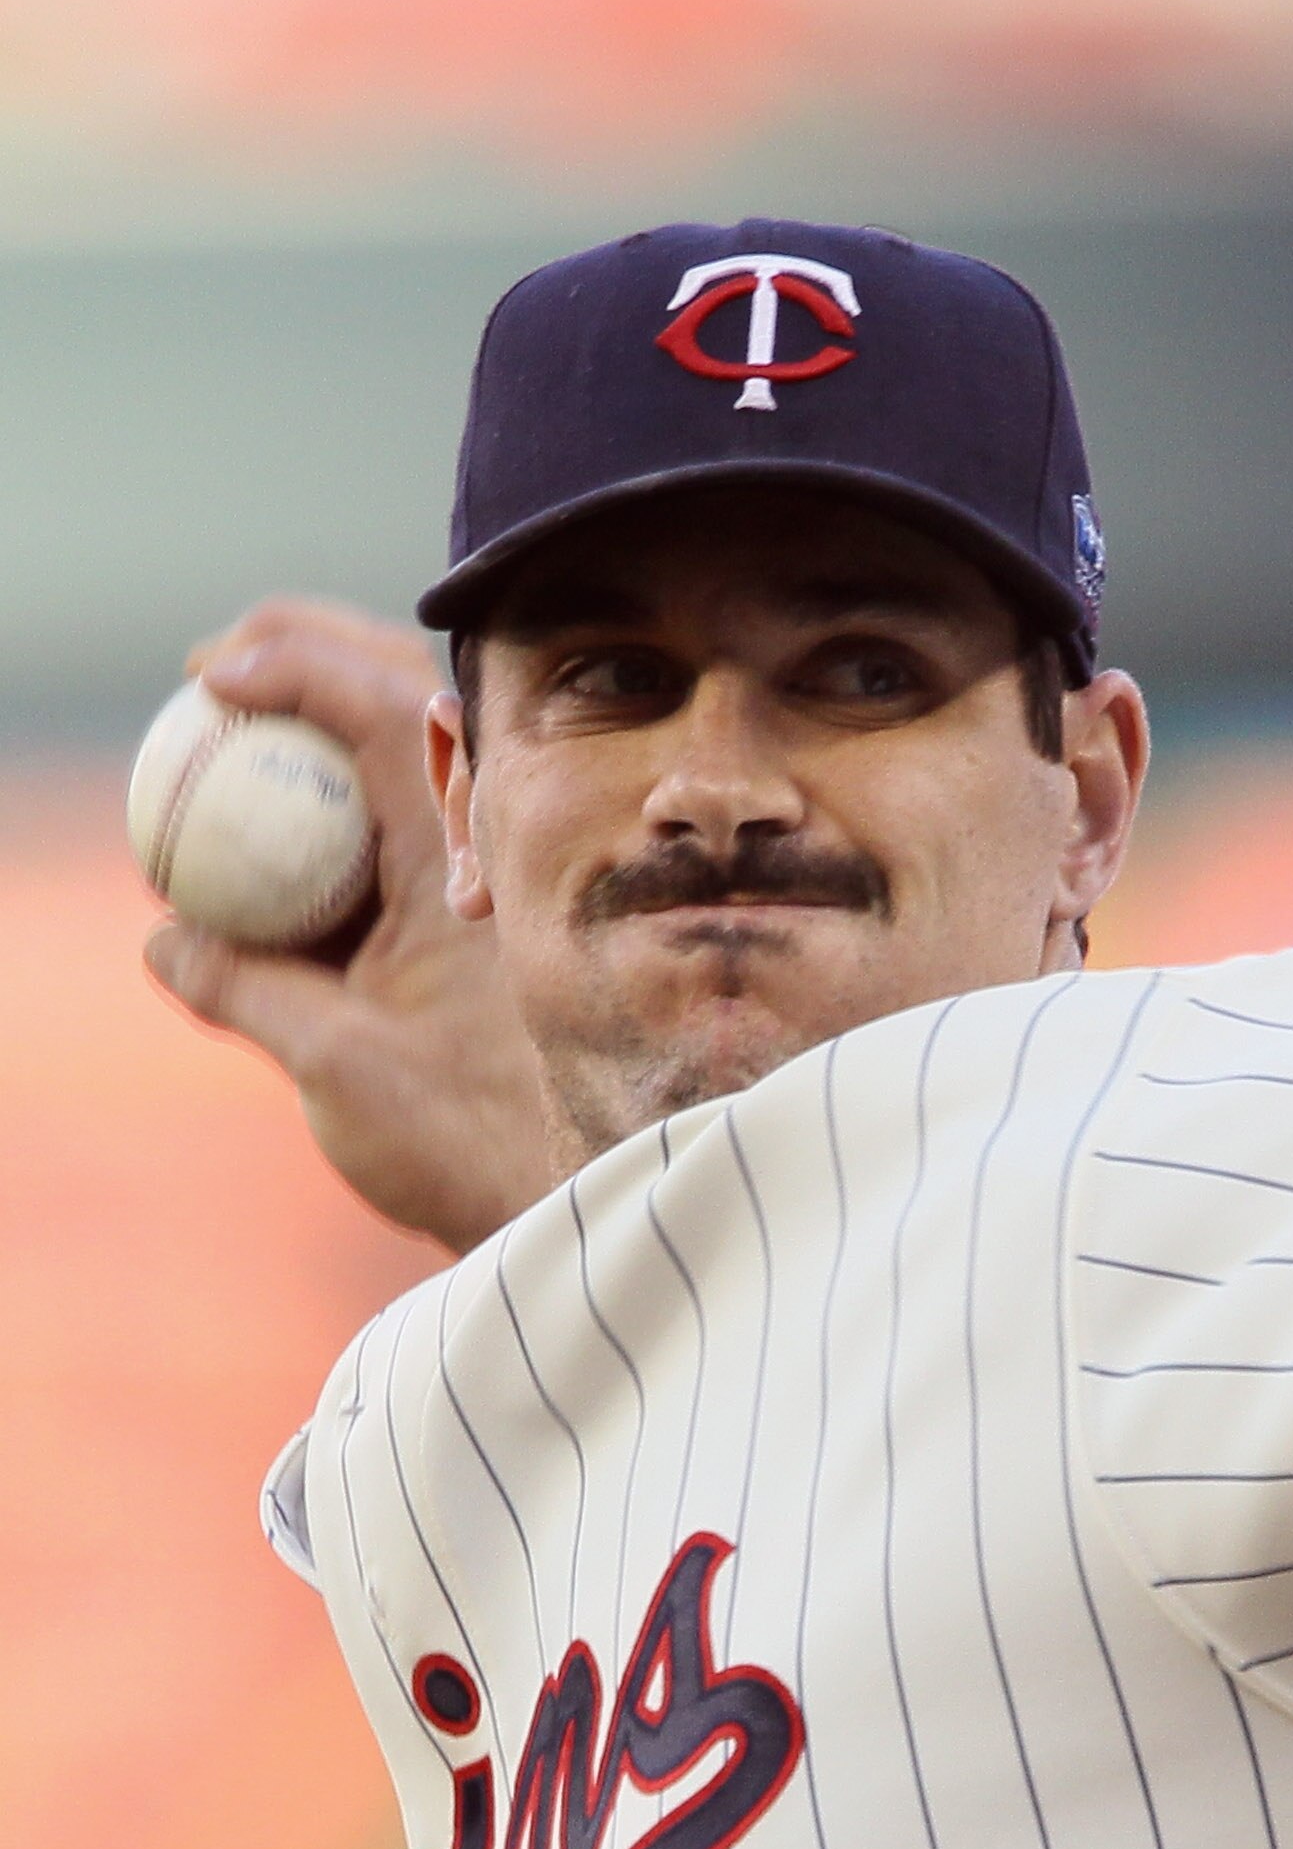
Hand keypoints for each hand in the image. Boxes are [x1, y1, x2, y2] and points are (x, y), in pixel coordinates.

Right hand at [141, 599, 552, 1253]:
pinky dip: (335, 796)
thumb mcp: (337, 1066)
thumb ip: (246, 989)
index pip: (382, 702)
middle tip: (212, 674)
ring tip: (232, 724)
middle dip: (300, 653)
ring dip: (320, 715)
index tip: (211, 673)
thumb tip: (168, 935)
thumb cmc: (471, 1140)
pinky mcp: (470, 910)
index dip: (290, 659)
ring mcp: (481, 872)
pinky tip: (275, 829)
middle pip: (396, 691)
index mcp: (468, 856)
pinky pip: (399, 817)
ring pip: (402, 746)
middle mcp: (486, 845)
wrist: (568, 1194)